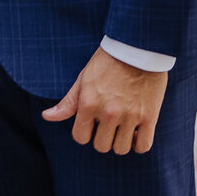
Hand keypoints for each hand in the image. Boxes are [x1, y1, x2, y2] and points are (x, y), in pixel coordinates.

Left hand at [41, 47, 167, 154]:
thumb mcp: (84, 79)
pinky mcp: (150, 116)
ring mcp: (130, 115)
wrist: (138, 47)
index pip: (80, 138)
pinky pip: (143, 146)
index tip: (92, 123)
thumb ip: (68, 103)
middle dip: (102, 137)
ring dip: (120, 141)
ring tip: (122, 127)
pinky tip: (136, 132)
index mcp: (89, 103)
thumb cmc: (108, 61)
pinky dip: (138, 144)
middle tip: (108, 124)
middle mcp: (108, 112)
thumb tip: (47, 117)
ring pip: (120, 149)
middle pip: (101, 146)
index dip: (85, 132)